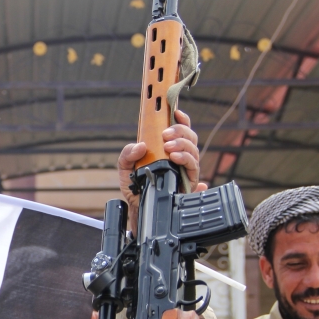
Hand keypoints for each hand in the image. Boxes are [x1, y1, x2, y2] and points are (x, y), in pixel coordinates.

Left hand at [118, 110, 206, 232]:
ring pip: (194, 150)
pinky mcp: (188, 181)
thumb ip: (127, 154)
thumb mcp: (125, 167)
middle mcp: (180, 156)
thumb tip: (141, 146)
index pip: (180, 130)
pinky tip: (176, 159)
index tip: (176, 112)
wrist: (138, 206)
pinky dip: (186, 160)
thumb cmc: (135, 184)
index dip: (181, 119)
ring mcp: (185, 168)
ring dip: (182, 146)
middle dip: (180, 132)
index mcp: (167, 148)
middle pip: (190, 137)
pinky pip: (193, 168)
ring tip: (169, 148)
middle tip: (166, 135)